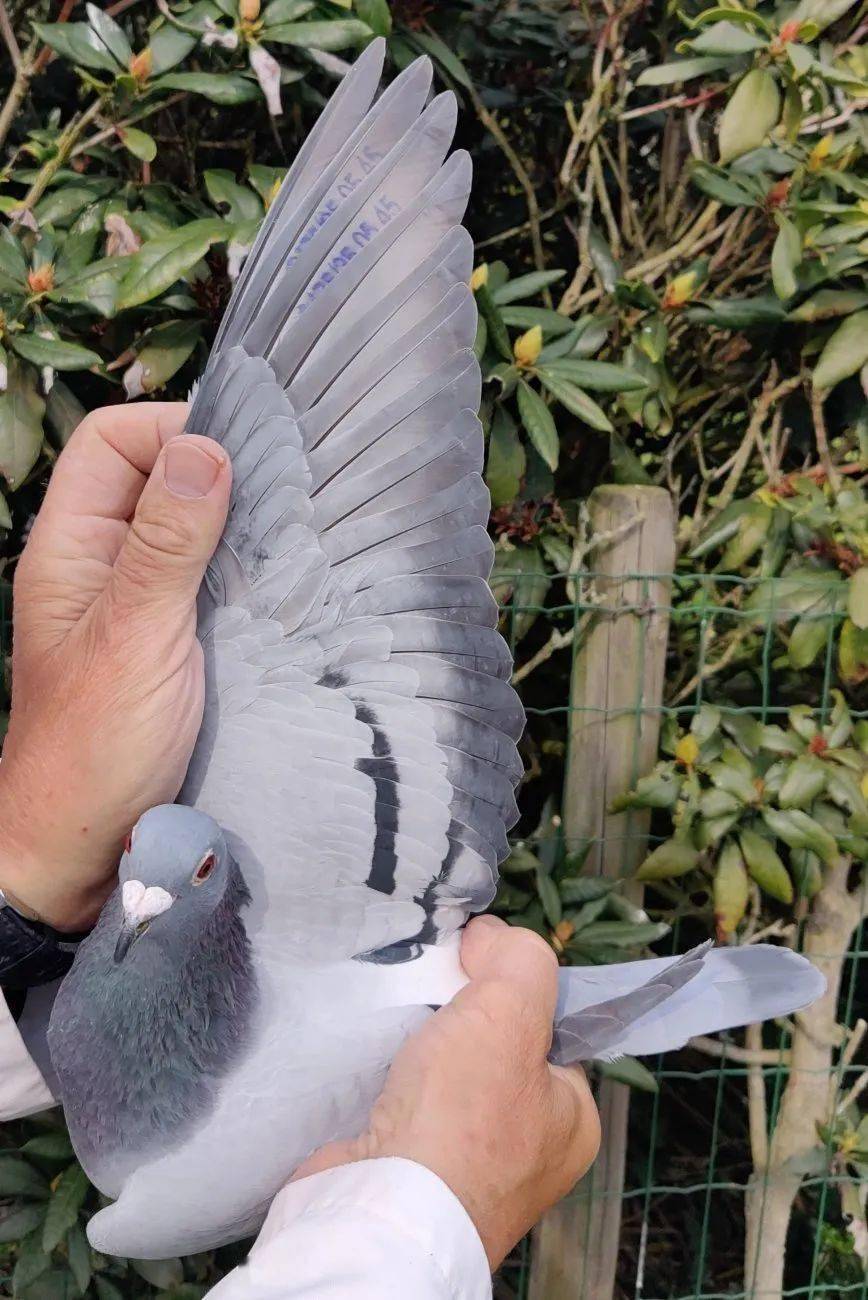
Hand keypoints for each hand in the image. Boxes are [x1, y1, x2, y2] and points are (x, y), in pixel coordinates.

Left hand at [0, 404, 230, 931]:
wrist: (81, 852)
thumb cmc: (91, 749)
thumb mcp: (135, 636)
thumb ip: (167, 543)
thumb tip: (206, 447)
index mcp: (71, 548)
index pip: (112, 442)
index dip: (170, 431)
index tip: (239, 460)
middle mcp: (103, 566)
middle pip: (156, 479)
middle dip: (216, 477)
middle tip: (281, 499)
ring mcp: (139, 606)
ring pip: (191, 532)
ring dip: (238, 531)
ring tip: (290, 543)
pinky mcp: (174, 645)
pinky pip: (211, 584)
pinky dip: (245, 577)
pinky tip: (282, 592)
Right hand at [294, 915, 600, 1267]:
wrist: (382, 1208)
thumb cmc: (463, 1117)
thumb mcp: (511, 1009)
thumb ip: (517, 959)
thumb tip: (489, 937)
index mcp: (572, 1121)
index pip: (549, 1028)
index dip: (511, 984)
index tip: (473, 961)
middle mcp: (527, 1151)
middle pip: (494, 1046)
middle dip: (460, 1013)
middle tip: (431, 988)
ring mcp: (465, 1167)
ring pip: (444, 1074)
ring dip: (419, 1043)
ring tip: (399, 1017)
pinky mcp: (408, 1172)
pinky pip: (404, 1104)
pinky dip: (388, 1077)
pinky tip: (374, 1055)